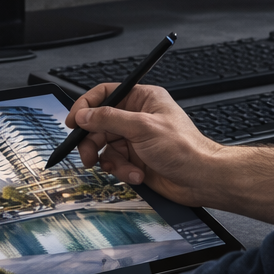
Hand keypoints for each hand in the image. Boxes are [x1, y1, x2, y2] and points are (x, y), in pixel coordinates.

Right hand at [65, 84, 226, 208]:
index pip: (105, 94)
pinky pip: (115, 163)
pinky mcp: (135, 159)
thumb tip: (84, 115)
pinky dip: (122, 171)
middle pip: (99, 124)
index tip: (73, 121)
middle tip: (88, 155)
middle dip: (93, 142)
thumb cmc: (185, 148)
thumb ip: (109, 119)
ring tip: (123, 168)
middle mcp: (137, 117)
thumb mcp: (143, 128)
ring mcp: (135, 139)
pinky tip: (137, 174)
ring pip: (105, 147)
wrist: (200, 179)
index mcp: (142, 99)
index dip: (86, 106)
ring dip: (112, 161)